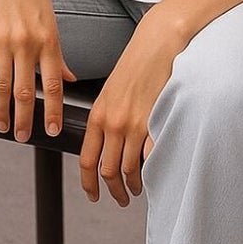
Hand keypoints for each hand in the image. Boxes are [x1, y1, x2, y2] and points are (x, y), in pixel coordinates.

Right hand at [0, 0, 75, 141]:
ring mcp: (5, 40)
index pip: (52, 85)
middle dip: (24, 119)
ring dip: (1, 111)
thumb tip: (70, 79)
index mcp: (49, 40)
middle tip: (22, 138)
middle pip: (25, 91)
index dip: (52, 110)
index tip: (51, 130)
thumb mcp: (50, 20)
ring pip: (2, 85)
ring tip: (1, 127)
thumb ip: (58, 54)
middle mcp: (28, 43)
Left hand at [79, 14, 184, 207]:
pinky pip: (151, 157)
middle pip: (108, 171)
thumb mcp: (109, 92)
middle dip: (113, 191)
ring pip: (130, 169)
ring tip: (138, 189)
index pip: (86, 161)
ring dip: (134, 185)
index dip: (89, 184)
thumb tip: (105, 143)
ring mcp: (135, 124)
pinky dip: (152, 170)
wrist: (156, 44)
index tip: (94, 194)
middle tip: (120, 199)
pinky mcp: (155, 122)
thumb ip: (105, 118)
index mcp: (97, 116)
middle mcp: (113, 123)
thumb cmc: (135, 65)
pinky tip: (155, 172)